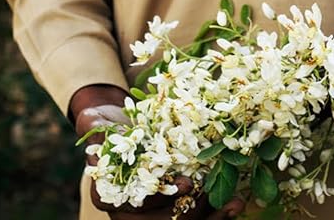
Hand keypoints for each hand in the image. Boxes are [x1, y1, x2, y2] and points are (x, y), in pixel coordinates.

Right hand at [72, 83, 241, 217]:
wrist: (126, 129)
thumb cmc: (112, 127)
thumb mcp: (100, 123)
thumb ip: (98, 128)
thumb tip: (96, 124)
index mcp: (113, 196)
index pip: (137, 205)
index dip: (162, 198)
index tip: (187, 186)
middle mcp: (134, 211)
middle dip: (192, 212)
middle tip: (216, 194)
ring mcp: (157, 212)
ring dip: (211, 218)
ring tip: (235, 204)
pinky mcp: (178, 206)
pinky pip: (198, 218)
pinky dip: (218, 213)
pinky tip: (237, 203)